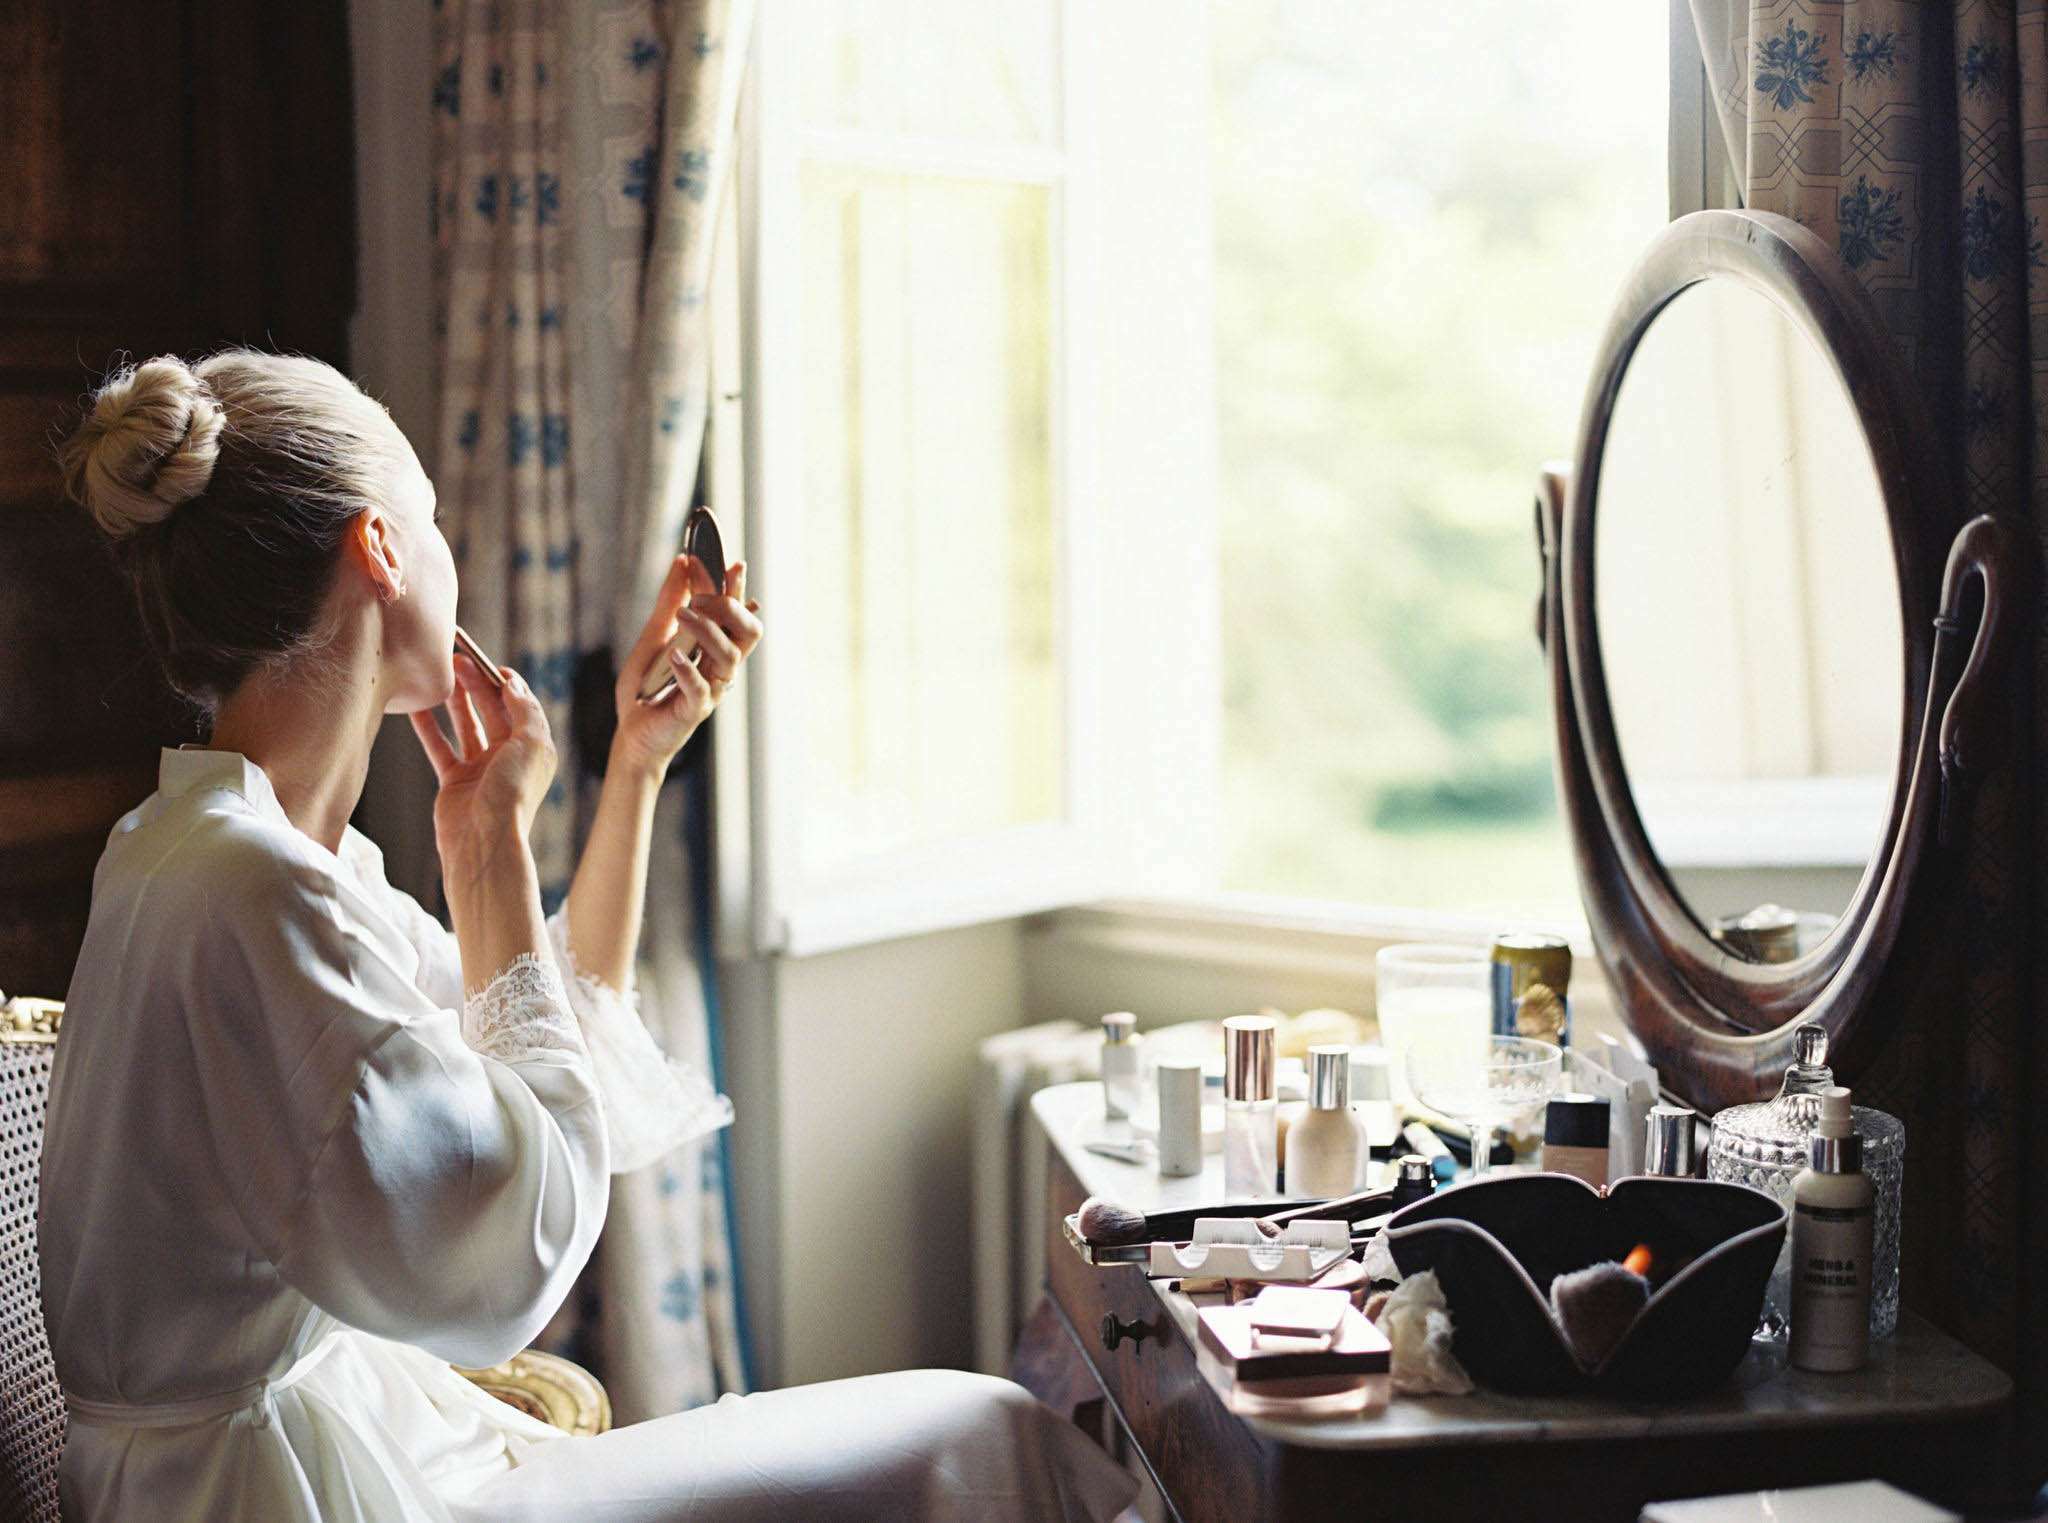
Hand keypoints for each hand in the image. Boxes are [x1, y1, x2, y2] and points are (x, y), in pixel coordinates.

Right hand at [408, 654, 557, 866]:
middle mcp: (510, 757)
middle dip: (477, 684)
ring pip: (467, 725)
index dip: (505, 682)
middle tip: (457, 658)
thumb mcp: (530, 745)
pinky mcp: (455, 781)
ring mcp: (482, 769)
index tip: (486, 661)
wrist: (483, 842)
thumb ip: (523, 710)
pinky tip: (415, 707)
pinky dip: (428, 727)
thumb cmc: (513, 795)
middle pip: (492, 711)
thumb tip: (512, 681)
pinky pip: (440, 747)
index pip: (520, 705)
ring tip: (440, 673)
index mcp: (534, 748)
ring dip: (455, 700)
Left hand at [611, 552, 762, 774]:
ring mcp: (712, 690)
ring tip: (683, 615)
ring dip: (708, 631)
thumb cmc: (647, 686)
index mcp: (715, 648)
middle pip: (749, 634)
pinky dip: (689, 669)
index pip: (737, 613)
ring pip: (729, 657)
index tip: (731, 562)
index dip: (737, 588)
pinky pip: (701, 689)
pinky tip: (674, 655)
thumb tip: (683, 561)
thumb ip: (671, 600)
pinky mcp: (695, 710)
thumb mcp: (655, 634)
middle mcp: (720, 667)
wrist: (631, 732)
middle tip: (704, 595)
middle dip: (732, 608)